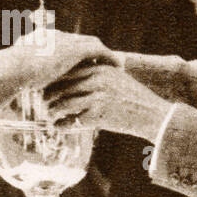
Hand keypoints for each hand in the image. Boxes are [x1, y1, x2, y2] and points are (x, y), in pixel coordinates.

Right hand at [11, 28, 114, 84]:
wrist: (11, 70)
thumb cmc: (8, 78)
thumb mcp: (16, 80)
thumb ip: (22, 84)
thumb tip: (16, 102)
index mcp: (39, 41)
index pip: (61, 44)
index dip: (72, 54)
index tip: (81, 63)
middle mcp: (54, 36)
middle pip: (78, 41)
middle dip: (91, 50)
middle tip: (102, 61)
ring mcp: (64, 40)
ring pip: (91, 43)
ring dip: (103, 53)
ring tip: (115, 65)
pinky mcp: (74, 48)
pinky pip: (99, 50)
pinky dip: (109, 57)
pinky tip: (118, 67)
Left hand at [45, 62, 170, 139]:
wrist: (153, 114)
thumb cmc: (133, 97)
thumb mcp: (117, 77)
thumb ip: (97, 73)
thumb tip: (73, 76)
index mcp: (100, 68)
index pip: (68, 71)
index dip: (53, 80)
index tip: (45, 87)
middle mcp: (97, 80)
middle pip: (62, 86)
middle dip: (49, 95)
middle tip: (42, 103)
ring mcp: (97, 97)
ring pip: (64, 103)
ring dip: (52, 111)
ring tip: (48, 116)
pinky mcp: (99, 115)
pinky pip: (72, 121)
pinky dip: (62, 125)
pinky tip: (58, 127)